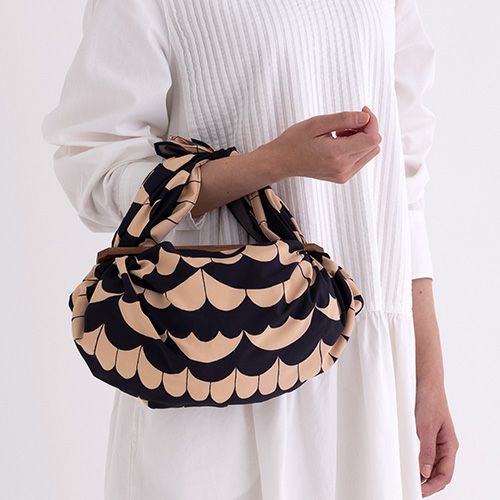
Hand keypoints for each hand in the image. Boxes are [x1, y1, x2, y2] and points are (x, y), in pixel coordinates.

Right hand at [262, 105, 381, 182]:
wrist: (282, 161)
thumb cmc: (294, 141)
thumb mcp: (317, 123)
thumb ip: (344, 119)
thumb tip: (365, 117)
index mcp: (337, 154)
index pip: (372, 138)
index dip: (371, 121)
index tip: (362, 111)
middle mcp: (343, 168)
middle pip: (373, 145)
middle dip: (366, 128)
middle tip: (346, 122)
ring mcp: (343, 175)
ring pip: (369, 152)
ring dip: (361, 138)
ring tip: (340, 133)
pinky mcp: (342, 177)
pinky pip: (360, 159)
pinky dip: (356, 148)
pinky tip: (339, 142)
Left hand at [415, 384, 458, 496]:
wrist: (425, 383)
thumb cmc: (429, 401)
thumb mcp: (425, 427)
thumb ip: (426, 450)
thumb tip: (424, 472)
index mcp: (449, 445)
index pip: (445, 474)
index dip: (433, 486)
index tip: (420, 492)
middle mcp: (445, 445)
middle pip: (439, 473)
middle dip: (428, 484)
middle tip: (413, 490)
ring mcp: (436, 440)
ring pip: (432, 465)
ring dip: (423, 475)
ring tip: (410, 481)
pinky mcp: (427, 434)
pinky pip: (425, 454)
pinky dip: (419, 463)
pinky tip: (410, 466)